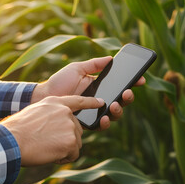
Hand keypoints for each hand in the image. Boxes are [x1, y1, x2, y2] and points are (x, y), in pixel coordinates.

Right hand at [1, 96, 104, 165]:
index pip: (78, 101)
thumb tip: (60, 124)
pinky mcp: (71, 141)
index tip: (101, 102)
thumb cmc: (18, 130)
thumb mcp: (35, 112)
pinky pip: (73, 154)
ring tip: (46, 147)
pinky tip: (50, 153)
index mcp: (55, 102)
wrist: (13, 139)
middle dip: (66, 138)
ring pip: (75, 142)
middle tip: (47, 142)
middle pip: (76, 129)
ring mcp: (70, 126)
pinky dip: (63, 157)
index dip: (90, 102)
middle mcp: (65, 112)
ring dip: (64, 148)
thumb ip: (51, 114)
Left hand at [30, 56, 145, 129]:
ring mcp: (95, 112)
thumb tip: (111, 57)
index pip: (120, 85)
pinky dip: (106, 122)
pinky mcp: (88, 122)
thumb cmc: (60, 82)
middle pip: (121, 100)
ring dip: (119, 110)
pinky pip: (101, 125)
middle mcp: (101, 99)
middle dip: (128, 97)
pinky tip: (105, 118)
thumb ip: (94, 64)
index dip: (132, 83)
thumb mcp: (77, 68)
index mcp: (101, 86)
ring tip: (114, 105)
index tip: (140, 79)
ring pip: (115, 114)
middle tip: (126, 93)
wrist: (44, 96)